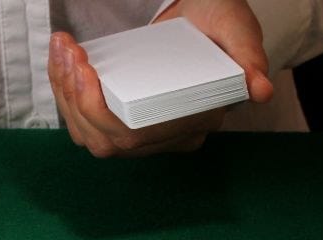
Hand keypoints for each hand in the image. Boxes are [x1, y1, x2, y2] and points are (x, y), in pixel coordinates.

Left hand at [48, 0, 273, 156]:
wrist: (201, 15)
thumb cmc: (219, 24)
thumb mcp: (237, 31)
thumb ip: (250, 58)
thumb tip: (262, 91)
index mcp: (192, 125)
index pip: (135, 138)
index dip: (99, 113)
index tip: (85, 70)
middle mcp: (164, 138)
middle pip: (104, 140)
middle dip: (74, 99)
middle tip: (70, 53)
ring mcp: (139, 131)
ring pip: (87, 133)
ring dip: (63, 92)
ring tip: (64, 48)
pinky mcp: (119, 118)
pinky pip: (81, 119)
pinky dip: (62, 89)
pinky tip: (61, 57)